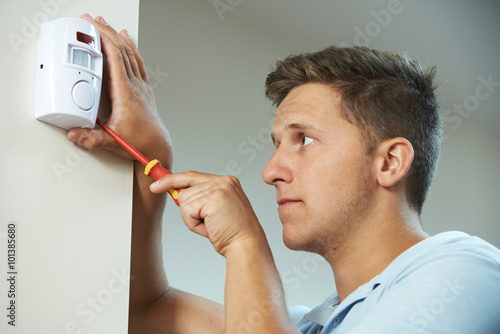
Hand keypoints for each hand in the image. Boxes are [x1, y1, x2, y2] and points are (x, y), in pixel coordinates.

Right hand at [68, 14, 171, 167]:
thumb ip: (92, 139)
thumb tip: (74, 133)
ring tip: (108, 25)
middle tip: (92, 19)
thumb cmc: (140, 143)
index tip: (91, 26)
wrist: (159, 147)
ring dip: (118, 38)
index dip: (103, 39)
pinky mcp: (144, 91)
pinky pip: (138, 63)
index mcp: (126, 94)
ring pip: (131, 55)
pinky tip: (129, 43)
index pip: (114, 58)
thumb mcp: (112, 142)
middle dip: (106, 32)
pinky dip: (132, 49)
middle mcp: (135, 87)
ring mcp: (141, 87)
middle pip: (121, 51)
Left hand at [150, 171, 265, 255]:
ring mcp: (219, 187)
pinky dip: (193, 223)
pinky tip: (210, 227)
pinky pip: (187, 209)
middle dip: (186, 207)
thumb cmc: (232, 233)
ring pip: (184, 199)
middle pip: (185, 186)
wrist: (246, 245)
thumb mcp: (216, 210)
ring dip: (192, 218)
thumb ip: (200, 199)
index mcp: (227, 182)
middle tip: (201, 221)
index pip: (193, 176)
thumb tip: (176, 193)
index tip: (157, 183)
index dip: (173, 179)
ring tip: (211, 226)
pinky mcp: (213, 197)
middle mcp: (224, 181)